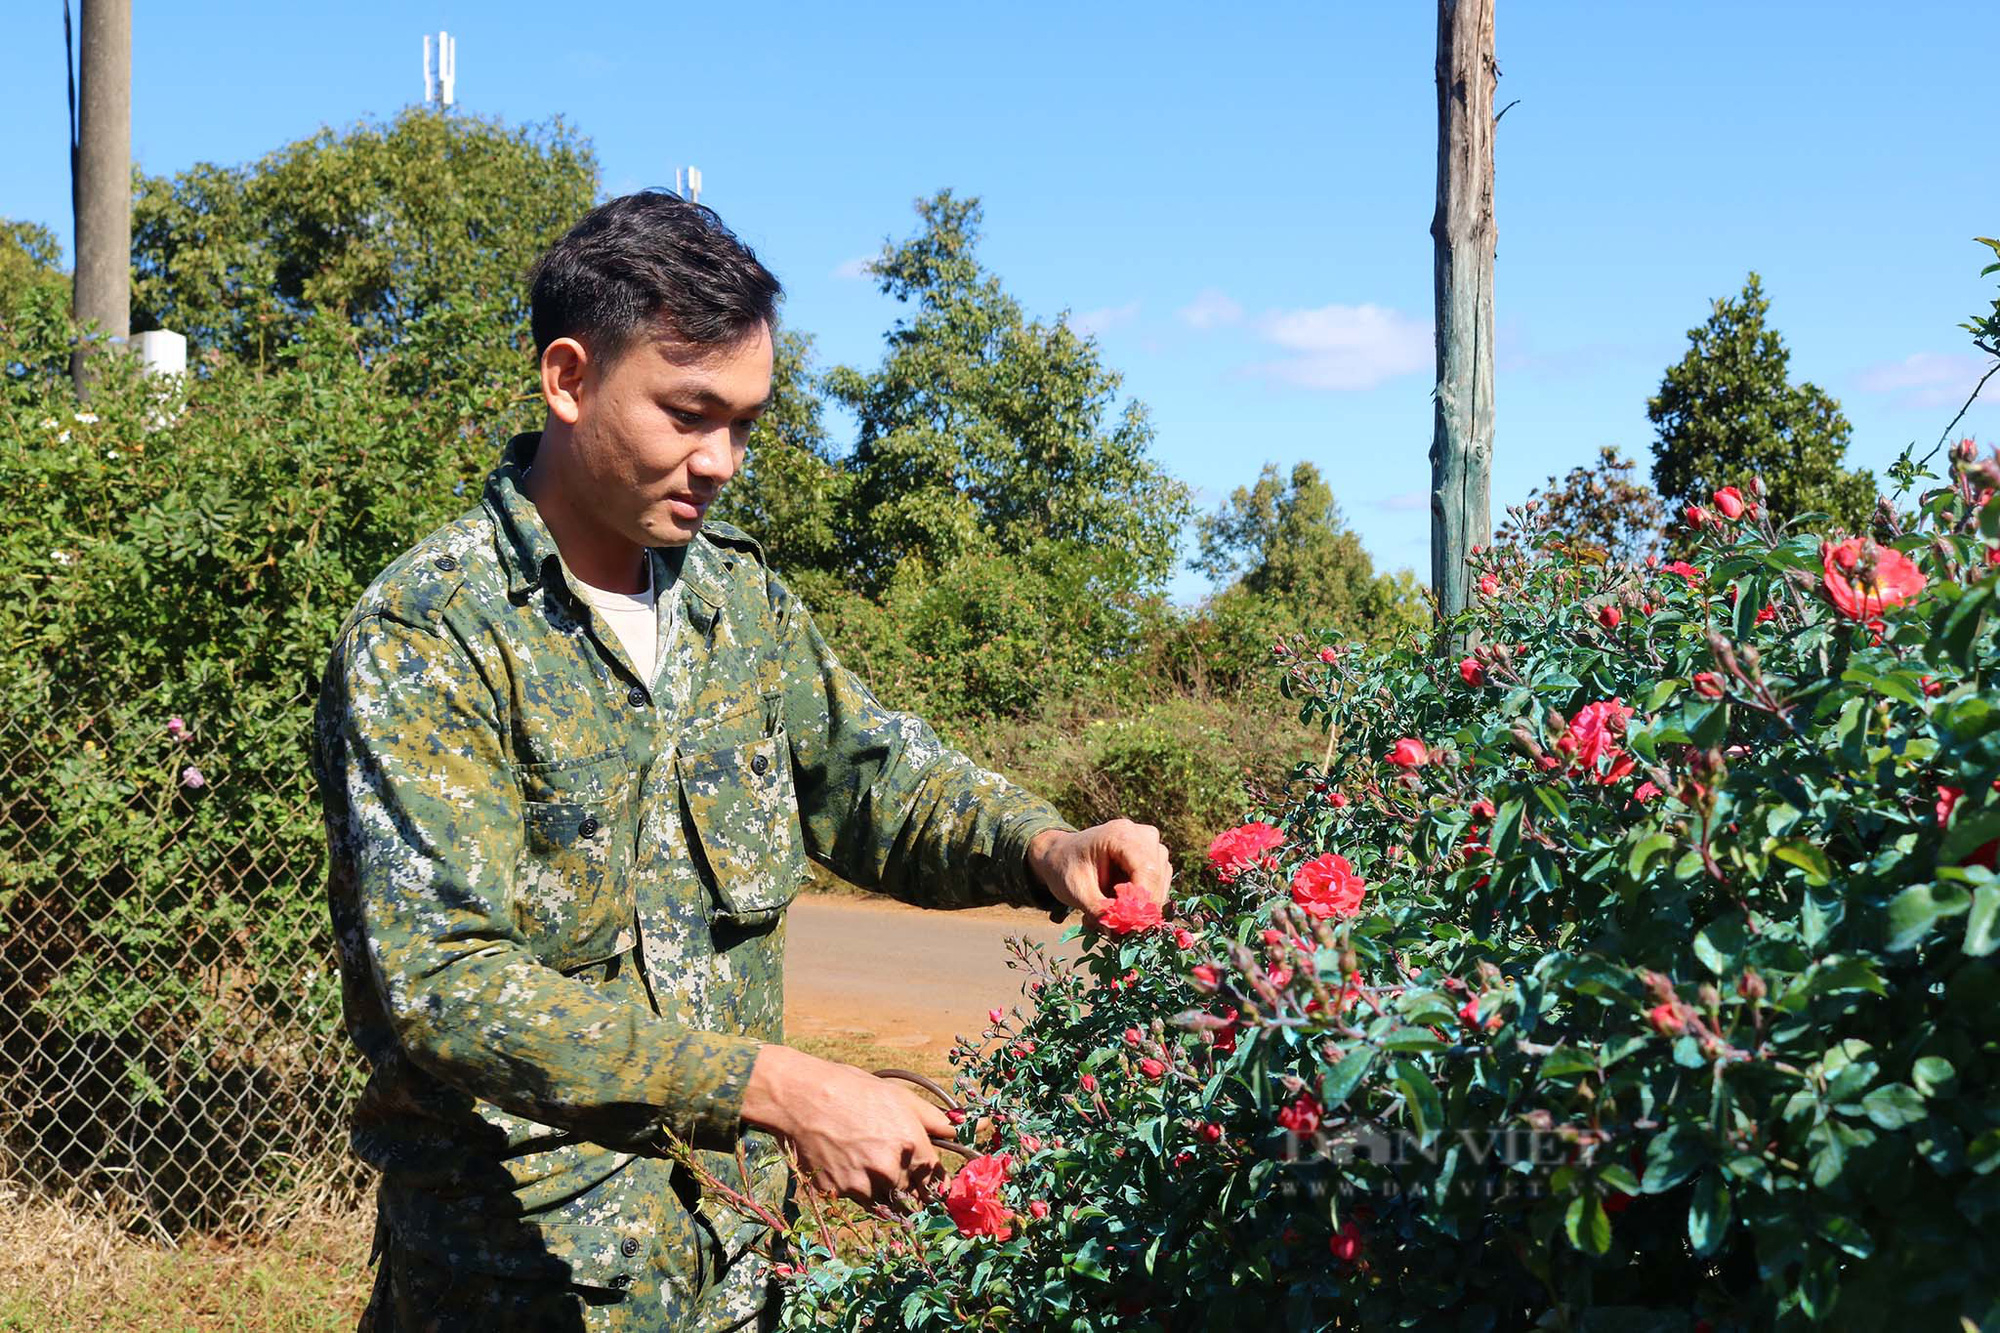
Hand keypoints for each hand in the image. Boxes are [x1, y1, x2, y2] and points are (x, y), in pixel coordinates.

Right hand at [739, 1046, 953, 1205]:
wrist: (802, 1097)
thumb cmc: (854, 1090)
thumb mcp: (901, 1098)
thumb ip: (938, 1120)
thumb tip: (974, 1127)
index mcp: (912, 1146)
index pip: (934, 1178)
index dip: (929, 1175)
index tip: (923, 1173)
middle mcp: (890, 1170)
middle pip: (910, 1191)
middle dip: (904, 1180)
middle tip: (884, 1157)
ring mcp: (862, 1185)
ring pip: (883, 1199)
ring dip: (880, 1186)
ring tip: (862, 1157)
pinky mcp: (837, 1194)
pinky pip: (855, 1199)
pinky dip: (855, 1187)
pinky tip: (844, 1161)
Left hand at [1026, 820, 1171, 922]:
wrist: (1061, 856)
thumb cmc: (1066, 868)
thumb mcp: (1077, 891)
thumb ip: (1099, 911)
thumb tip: (1120, 935)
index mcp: (1120, 834)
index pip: (1146, 868)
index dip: (1144, 898)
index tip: (1132, 924)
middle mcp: (1142, 835)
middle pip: (1157, 876)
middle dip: (1140, 906)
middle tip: (1115, 926)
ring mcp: (1151, 846)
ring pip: (1160, 884)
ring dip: (1138, 906)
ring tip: (1107, 911)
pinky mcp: (1154, 859)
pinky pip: (1158, 886)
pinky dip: (1140, 901)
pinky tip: (1115, 903)